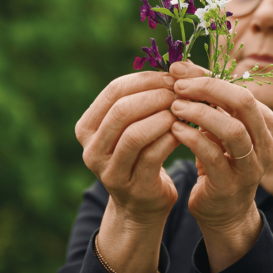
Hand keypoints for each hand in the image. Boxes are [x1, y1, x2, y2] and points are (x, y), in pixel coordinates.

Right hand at [75, 71, 181, 224]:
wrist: (140, 207)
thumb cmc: (140, 156)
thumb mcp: (130, 127)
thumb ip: (140, 100)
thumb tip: (174, 66)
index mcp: (86, 127)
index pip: (114, 90)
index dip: (145, 79)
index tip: (172, 75)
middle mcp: (91, 149)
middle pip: (122, 110)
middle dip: (156, 96)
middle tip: (182, 91)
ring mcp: (109, 171)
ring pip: (135, 133)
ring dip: (164, 117)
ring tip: (185, 110)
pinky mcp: (132, 187)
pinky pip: (153, 155)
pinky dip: (171, 138)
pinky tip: (185, 131)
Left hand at [168, 61, 272, 268]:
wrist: (223, 210)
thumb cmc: (218, 159)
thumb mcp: (216, 127)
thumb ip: (205, 99)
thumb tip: (179, 66)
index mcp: (266, 123)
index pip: (241, 89)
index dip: (208, 76)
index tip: (178, 68)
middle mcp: (265, 143)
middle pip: (244, 103)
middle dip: (209, 88)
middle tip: (178, 84)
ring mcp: (252, 166)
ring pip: (233, 130)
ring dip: (200, 113)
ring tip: (174, 106)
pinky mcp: (231, 185)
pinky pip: (213, 156)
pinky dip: (192, 138)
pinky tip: (174, 130)